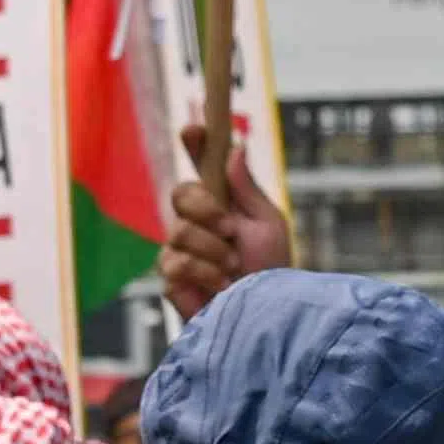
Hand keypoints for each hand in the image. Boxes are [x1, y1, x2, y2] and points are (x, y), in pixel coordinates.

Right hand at [156, 124, 295, 312]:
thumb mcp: (268, 225)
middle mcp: (196, 221)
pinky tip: (220, 286)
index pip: (201, 165)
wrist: (265, 315)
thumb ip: (247, 189)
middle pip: (181, 193)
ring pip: (177, 230)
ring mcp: (181, 249)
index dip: (194, 143)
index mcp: (221, 202)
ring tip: (233, 268)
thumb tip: (236, 147)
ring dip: (212, 250)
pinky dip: (204, 273)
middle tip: (230, 229)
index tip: (194, 128)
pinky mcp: (172, 278)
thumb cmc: (271, 272)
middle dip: (206, 208)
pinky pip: (175, 262)